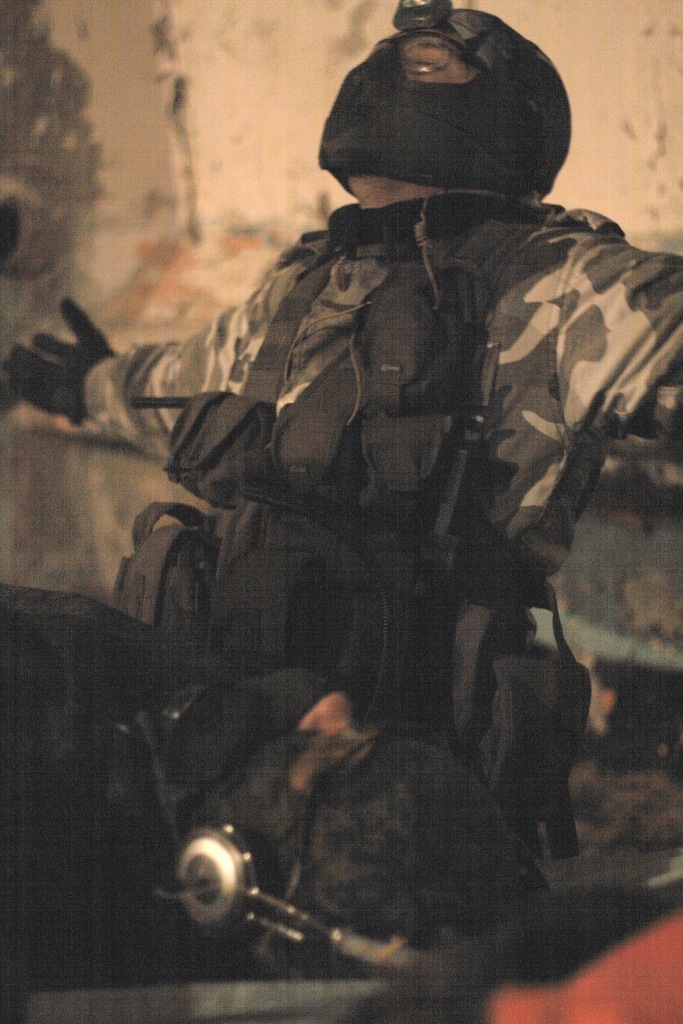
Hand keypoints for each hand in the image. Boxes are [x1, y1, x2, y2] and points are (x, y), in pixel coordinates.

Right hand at [3, 298, 112, 422]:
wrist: (105, 392)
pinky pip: (35, 398)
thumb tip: (63, 299)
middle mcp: (69, 375)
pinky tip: (18, 377)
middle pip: (42, 365)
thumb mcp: (89, 338)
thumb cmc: (100, 364)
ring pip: (36, 380)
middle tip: (14, 349)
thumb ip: (76, 319)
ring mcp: (62, 391)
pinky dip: (24, 388)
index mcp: (78, 358)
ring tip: (8, 362)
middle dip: (25, 358)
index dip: (44, 342)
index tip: (36, 338)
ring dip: (21, 371)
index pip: (56, 347)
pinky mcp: (57, 405)